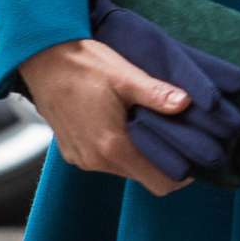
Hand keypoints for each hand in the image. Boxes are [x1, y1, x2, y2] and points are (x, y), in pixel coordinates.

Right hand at [16, 38, 194, 195]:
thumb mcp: (125, 76)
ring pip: (124, 169)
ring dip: (142, 154)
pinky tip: (130, 125)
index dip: (182, 174)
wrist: (41, 58)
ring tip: (156, 127)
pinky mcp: (72, 151)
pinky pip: (105, 160)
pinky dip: (122, 149)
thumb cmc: (84, 65)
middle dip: (164, 163)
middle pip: (142, 177)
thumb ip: (157, 94)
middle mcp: (95, 160)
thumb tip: (186, 103)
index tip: (198, 156)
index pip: (158, 182)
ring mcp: (81, 157)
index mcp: (111, 146)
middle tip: (181, 138)